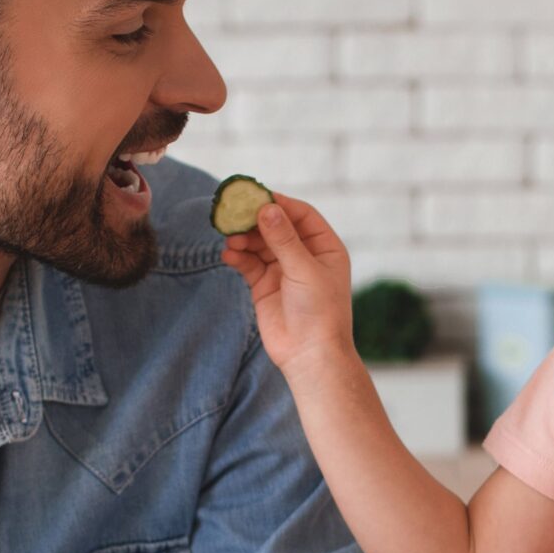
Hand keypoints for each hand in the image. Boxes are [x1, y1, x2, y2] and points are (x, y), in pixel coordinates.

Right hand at [219, 193, 358, 381]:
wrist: (309, 355)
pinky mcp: (265, 285)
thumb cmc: (319, 312)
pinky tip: (228, 254)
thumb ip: (284, 239)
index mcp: (325, 247)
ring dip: (244, 239)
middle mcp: (304, 255)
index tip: (256, 197)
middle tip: (234, 215)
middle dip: (255, 221)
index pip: (301, 215)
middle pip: (276, 227)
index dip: (280, 204)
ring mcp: (283, 270)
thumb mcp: (304, 270)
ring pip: (259, 244)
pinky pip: (248, 263)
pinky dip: (238, 257)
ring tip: (230, 238)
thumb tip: (267, 208)